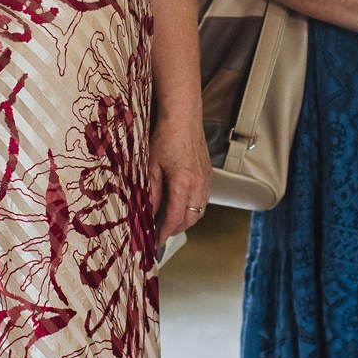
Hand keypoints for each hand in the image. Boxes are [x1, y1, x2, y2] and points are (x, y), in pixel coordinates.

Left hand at [150, 114, 211, 249]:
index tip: (158, 239)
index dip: (166, 231)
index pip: (175, 217)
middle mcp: (199, 184)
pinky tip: (183, 205)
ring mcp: (207, 179)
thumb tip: (149, 212)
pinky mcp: (209, 174)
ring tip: (171, 222)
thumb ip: (152, 192)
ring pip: (200, 210)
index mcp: (184, 184)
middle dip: (176, 229)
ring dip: (187, 220)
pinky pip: (204, 199)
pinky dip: (194, 208)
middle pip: (191, 218)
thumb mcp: (151, 166)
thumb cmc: (166, 137)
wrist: (183, 117)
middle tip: (162, 232)